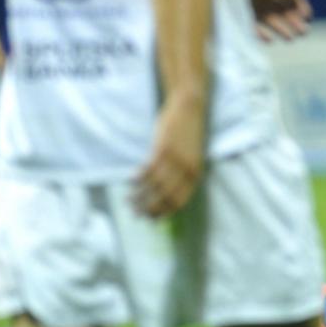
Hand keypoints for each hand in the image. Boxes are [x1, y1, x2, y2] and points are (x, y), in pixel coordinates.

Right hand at [133, 95, 205, 217]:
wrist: (190, 107)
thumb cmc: (189, 133)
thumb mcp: (191, 157)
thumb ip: (181, 174)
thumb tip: (166, 191)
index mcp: (196, 174)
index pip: (179, 202)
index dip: (164, 213)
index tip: (152, 219)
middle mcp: (187, 170)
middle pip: (165, 198)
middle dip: (149, 209)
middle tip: (136, 213)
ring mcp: (175, 160)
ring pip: (154, 186)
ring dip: (140, 196)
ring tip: (130, 200)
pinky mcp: (163, 149)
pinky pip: (148, 170)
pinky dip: (139, 178)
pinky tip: (132, 180)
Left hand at [248, 0, 312, 41]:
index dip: (301, 7)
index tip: (308, 16)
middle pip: (285, 13)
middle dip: (295, 22)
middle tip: (304, 32)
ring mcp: (255, 8)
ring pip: (272, 22)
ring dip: (282, 30)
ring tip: (291, 38)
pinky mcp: (242, 16)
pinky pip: (254, 28)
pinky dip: (262, 35)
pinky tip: (270, 40)